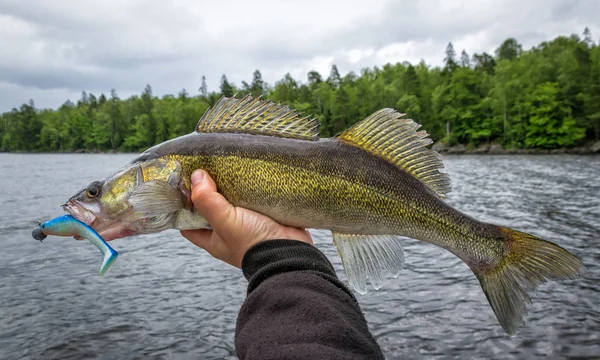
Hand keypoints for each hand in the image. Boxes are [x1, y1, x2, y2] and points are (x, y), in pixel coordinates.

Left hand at [181, 170, 312, 267]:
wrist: (290, 251)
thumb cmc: (255, 243)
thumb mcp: (225, 222)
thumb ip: (207, 201)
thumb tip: (196, 177)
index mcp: (213, 238)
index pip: (187, 222)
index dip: (181, 205)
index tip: (180, 183)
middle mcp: (228, 231)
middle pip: (209, 208)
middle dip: (207, 190)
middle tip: (204, 167)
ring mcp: (247, 222)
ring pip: (232, 200)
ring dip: (230, 186)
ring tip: (225, 165)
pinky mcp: (264, 214)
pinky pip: (252, 197)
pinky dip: (250, 186)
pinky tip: (247, 172)